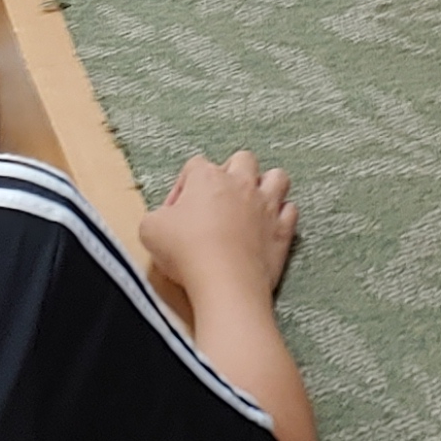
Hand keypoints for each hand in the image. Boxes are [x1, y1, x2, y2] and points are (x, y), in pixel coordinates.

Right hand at [138, 150, 298, 303]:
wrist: (225, 282)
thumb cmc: (186, 252)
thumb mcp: (149, 229)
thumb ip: (157, 216)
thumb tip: (164, 219)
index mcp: (207, 177)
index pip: (195, 166)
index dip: (183, 187)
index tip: (176, 212)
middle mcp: (241, 183)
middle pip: (243, 159)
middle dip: (232, 173)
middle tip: (219, 198)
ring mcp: (266, 205)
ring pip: (277, 177)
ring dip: (266, 186)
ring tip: (252, 203)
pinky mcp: (283, 230)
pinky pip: (290, 211)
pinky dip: (282, 216)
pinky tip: (269, 227)